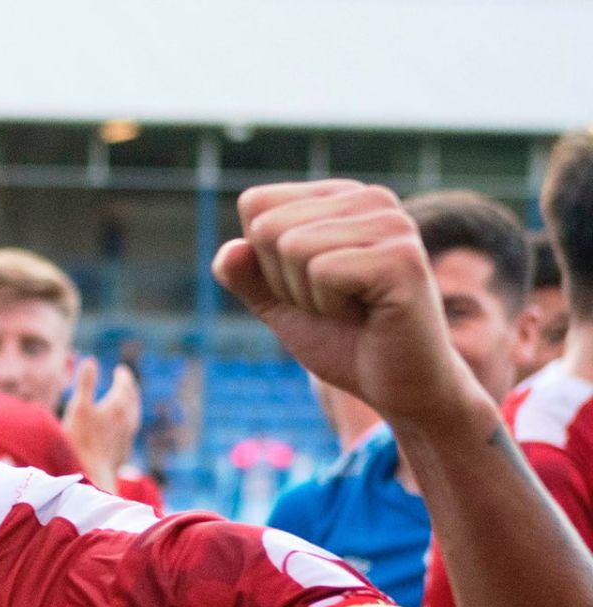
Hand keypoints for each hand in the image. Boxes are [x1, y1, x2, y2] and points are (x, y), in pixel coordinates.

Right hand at [61, 356, 139, 491]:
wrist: (92, 474)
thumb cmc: (82, 440)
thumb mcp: (79, 407)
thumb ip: (86, 383)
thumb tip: (91, 361)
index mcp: (118, 406)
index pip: (125, 386)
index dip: (123, 376)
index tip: (121, 370)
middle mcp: (127, 420)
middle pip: (132, 399)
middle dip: (129, 388)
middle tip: (125, 381)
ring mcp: (127, 436)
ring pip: (133, 414)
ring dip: (131, 403)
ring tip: (126, 400)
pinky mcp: (124, 450)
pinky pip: (129, 428)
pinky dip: (127, 419)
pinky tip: (121, 425)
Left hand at [214, 181, 482, 426]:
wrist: (398, 386)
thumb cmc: (343, 340)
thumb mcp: (278, 304)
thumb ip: (246, 275)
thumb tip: (229, 250)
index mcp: (340, 196)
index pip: (255, 204)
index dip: (264, 259)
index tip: (308, 285)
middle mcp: (370, 197)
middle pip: (267, 227)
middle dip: (283, 281)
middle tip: (331, 304)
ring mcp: (391, 222)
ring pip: (291, 247)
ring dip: (307, 297)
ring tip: (349, 309)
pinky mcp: (401, 256)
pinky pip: (321, 271)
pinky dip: (328, 306)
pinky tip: (367, 314)